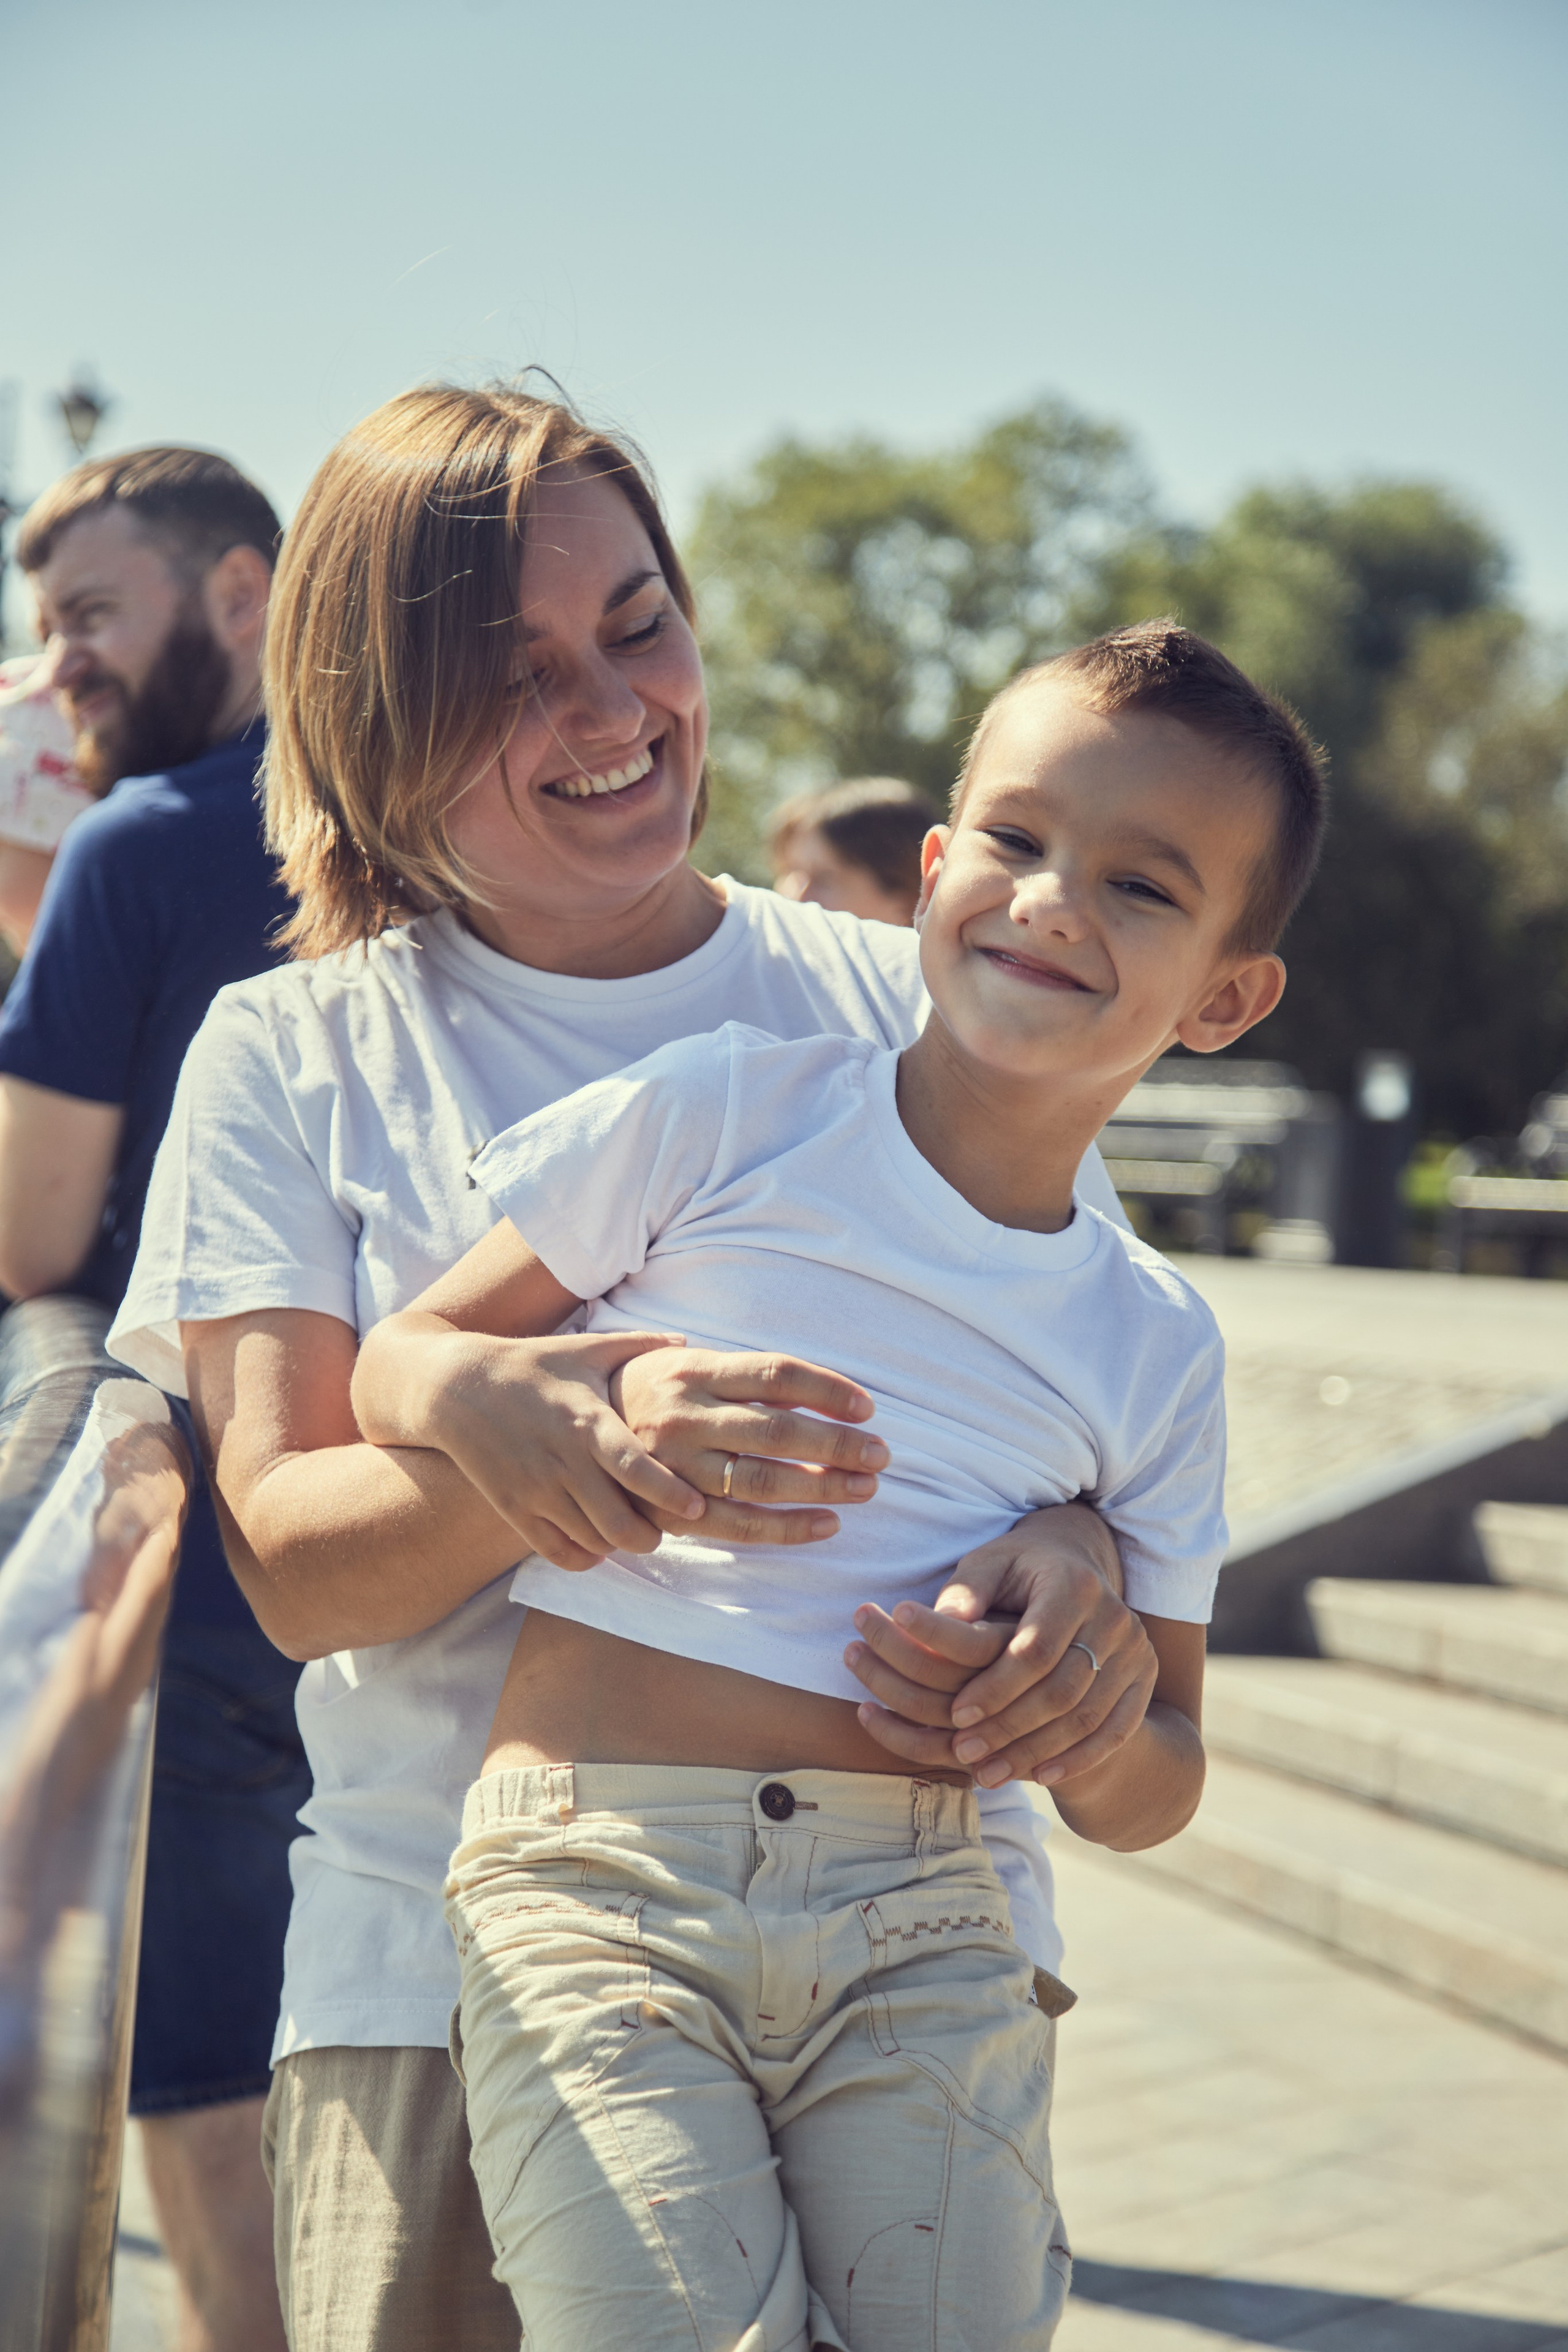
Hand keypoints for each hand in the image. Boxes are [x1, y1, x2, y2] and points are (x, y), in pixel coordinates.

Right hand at [428, 1328, 712, 1572]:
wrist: (456, 1387)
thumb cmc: (530, 1365)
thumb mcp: (583, 1350)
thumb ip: (636, 1346)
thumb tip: (684, 1343)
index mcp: (587, 1421)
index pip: (636, 1469)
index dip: (670, 1494)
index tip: (696, 1506)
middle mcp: (563, 1461)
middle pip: (619, 1523)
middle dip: (651, 1536)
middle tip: (663, 1528)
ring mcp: (535, 1489)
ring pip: (592, 1542)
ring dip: (619, 1545)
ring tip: (632, 1532)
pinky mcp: (513, 1508)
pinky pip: (558, 1553)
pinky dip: (585, 1558)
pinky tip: (596, 1544)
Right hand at [613, 1347, 887, 1546]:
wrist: (552, 1423)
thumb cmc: (632, 1386)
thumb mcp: (674, 1358)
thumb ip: (738, 1370)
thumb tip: (807, 1382)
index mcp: (694, 1369)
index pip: (776, 1374)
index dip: (827, 1389)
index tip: (868, 1407)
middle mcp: (686, 1415)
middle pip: (777, 1431)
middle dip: (836, 1444)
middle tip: (882, 1455)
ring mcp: (675, 1465)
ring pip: (761, 1481)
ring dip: (821, 1487)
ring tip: (866, 1488)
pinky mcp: (667, 1508)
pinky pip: (736, 1525)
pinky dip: (786, 1529)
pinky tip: (827, 1525)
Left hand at [844, 1503, 1156, 1787]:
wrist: (1076, 1563)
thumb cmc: (1017, 1568)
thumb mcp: (987, 1564)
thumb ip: (965, 1591)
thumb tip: (942, 1621)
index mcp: (1074, 1585)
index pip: (1035, 1650)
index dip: (995, 1688)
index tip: (957, 1716)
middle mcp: (1115, 1617)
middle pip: (1062, 1691)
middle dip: (1010, 1728)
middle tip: (964, 1754)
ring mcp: (1136, 1650)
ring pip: (1087, 1717)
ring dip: (1037, 1752)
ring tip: (990, 1774)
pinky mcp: (1143, 1677)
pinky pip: (1116, 1729)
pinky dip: (1080, 1758)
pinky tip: (1041, 1776)